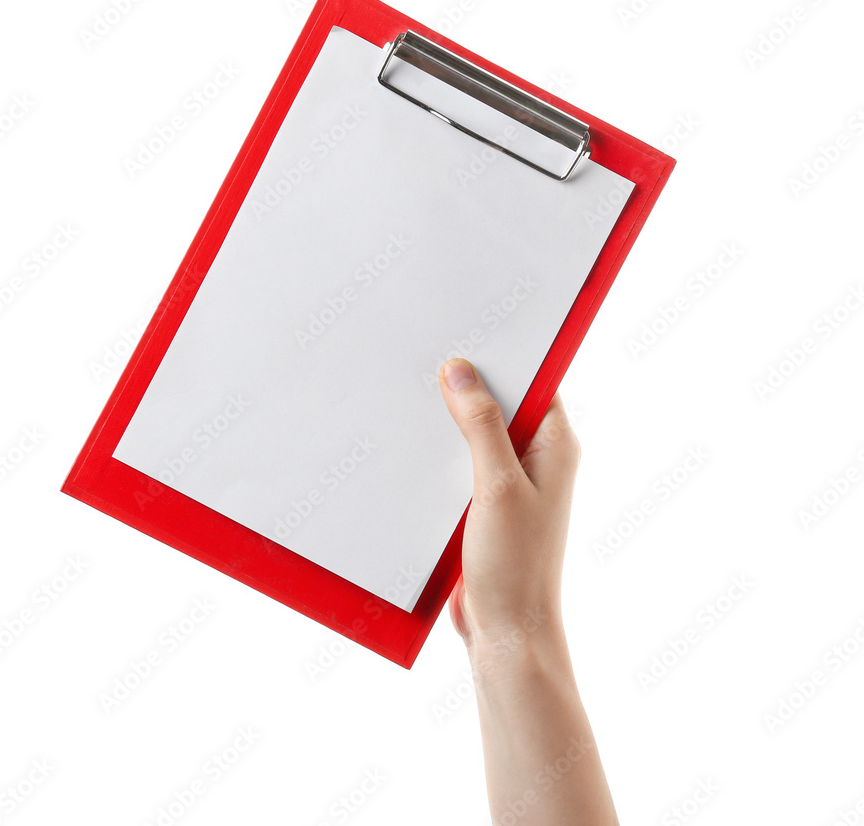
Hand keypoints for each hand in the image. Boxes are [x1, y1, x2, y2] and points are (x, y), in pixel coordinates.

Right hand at [438, 358, 579, 658]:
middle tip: (427, 355)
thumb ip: (480, 426)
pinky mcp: (484, 503)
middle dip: (466, 383)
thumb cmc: (515, 565)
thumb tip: (460, 370)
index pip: (534, 381)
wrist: (506, 633)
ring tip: (410, 390)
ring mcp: (509, 481)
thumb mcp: (496, 486)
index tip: (466, 330)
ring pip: (476, 432)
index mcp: (555, 446)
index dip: (503, 356)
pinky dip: (440, 450)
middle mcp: (537, 458)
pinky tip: (410, 441)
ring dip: (448, 419)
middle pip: (500, 402)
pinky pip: (461, 462)